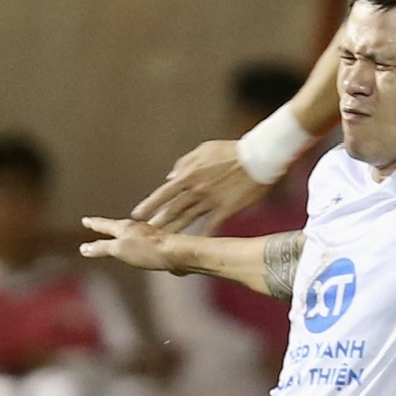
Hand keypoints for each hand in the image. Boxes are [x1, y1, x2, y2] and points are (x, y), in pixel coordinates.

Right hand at [80, 215, 180, 272]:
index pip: (104, 224)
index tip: (85, 220)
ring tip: (115, 237)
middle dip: (106, 227)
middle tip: (97, 225)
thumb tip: (84, 248)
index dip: (94, 223)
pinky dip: (133, 243)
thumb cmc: (148, 250)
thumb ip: (102, 248)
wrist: (176, 254)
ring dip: (121, 235)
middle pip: (117, 226)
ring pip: (130, 233)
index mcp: (125, 227)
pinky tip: (138, 248)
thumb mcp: (119, 249)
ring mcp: (148, 236)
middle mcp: (137, 228)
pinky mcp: (158, 245)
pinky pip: (141, 243)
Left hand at [131, 138, 267, 232]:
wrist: (259, 157)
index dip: (149, 205)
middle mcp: (197, 190)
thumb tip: (170, 177)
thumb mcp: (204, 150)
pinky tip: (194, 245)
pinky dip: (202, 235)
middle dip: (157, 223)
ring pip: (188, 219)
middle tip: (143, 235)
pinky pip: (211, 225)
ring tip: (161, 242)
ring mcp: (211, 201)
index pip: (164, 193)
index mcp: (189, 174)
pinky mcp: (226, 209)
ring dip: (174, 231)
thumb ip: (184, 163)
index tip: (137, 215)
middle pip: (173, 210)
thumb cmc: (231, 150)